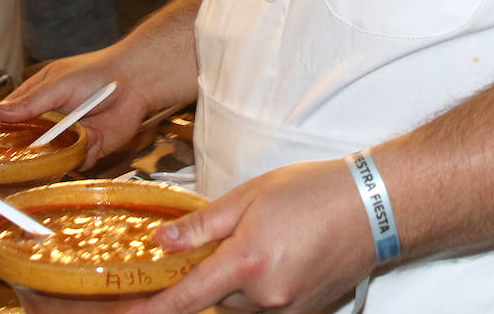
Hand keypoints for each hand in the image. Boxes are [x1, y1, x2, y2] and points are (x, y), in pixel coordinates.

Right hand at [0, 50, 151, 164]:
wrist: (134, 83)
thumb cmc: (96, 73)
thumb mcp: (59, 83)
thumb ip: (31, 101)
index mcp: (38, 97)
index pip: (11, 116)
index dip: (3, 130)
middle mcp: (51, 119)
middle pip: (30, 144)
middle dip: (34, 150)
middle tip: (42, 145)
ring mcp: (69, 135)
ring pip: (53, 158)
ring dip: (64, 151)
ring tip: (81, 130)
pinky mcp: (88, 148)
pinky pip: (78, 162)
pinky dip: (86, 152)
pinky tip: (97, 135)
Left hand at [138, 161, 375, 313]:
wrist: (371, 208)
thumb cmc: (313, 193)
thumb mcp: (250, 196)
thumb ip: (202, 223)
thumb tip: (162, 241)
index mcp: (247, 264)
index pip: (186, 298)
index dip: (151, 309)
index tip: (122, 313)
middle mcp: (265, 297)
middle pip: (215, 298)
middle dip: (210, 272)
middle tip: (227, 234)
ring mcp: (287, 311)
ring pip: (240, 302)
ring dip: (237, 277)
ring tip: (265, 235)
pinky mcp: (305, 313)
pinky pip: (266, 304)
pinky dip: (260, 283)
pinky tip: (280, 251)